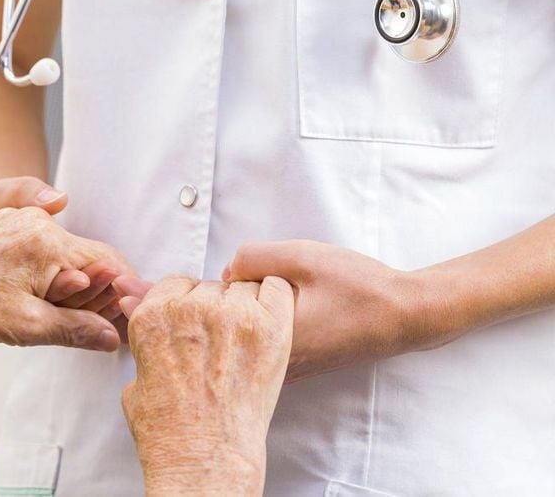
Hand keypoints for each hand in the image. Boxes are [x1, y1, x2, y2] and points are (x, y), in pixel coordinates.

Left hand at [0, 176, 131, 335]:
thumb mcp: (27, 327)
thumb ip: (76, 329)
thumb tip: (114, 336)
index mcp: (47, 242)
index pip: (107, 262)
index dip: (123, 290)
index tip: (133, 312)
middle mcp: (36, 221)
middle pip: (88, 256)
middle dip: (97, 289)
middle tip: (98, 322)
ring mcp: (20, 219)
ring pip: (66, 251)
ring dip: (73, 280)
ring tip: (58, 312)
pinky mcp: (6, 224)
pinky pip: (44, 245)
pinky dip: (52, 269)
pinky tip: (41, 294)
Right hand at [120, 276, 293, 496]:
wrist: (206, 458)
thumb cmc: (169, 431)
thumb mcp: (136, 381)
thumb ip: (145, 345)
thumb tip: (144, 321)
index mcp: (154, 316)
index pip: (176, 284)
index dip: (187, 304)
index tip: (196, 323)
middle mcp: (190, 308)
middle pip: (209, 287)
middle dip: (214, 309)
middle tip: (221, 344)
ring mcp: (232, 314)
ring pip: (243, 288)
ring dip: (245, 308)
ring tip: (245, 344)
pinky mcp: (269, 326)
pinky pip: (276, 288)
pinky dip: (275, 301)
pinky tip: (269, 327)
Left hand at [225, 240, 450, 382]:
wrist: (404, 315)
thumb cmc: (358, 286)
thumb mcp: (302, 256)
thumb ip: (254, 258)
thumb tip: (226, 273)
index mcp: (270, 337)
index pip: (223, 311)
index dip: (235, 284)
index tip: (261, 275)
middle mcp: (275, 363)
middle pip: (231, 331)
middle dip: (240, 305)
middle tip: (275, 285)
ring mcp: (287, 371)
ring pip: (248, 342)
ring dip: (255, 319)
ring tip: (291, 300)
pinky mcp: (298, 371)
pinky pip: (265, 352)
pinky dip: (268, 333)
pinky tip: (296, 314)